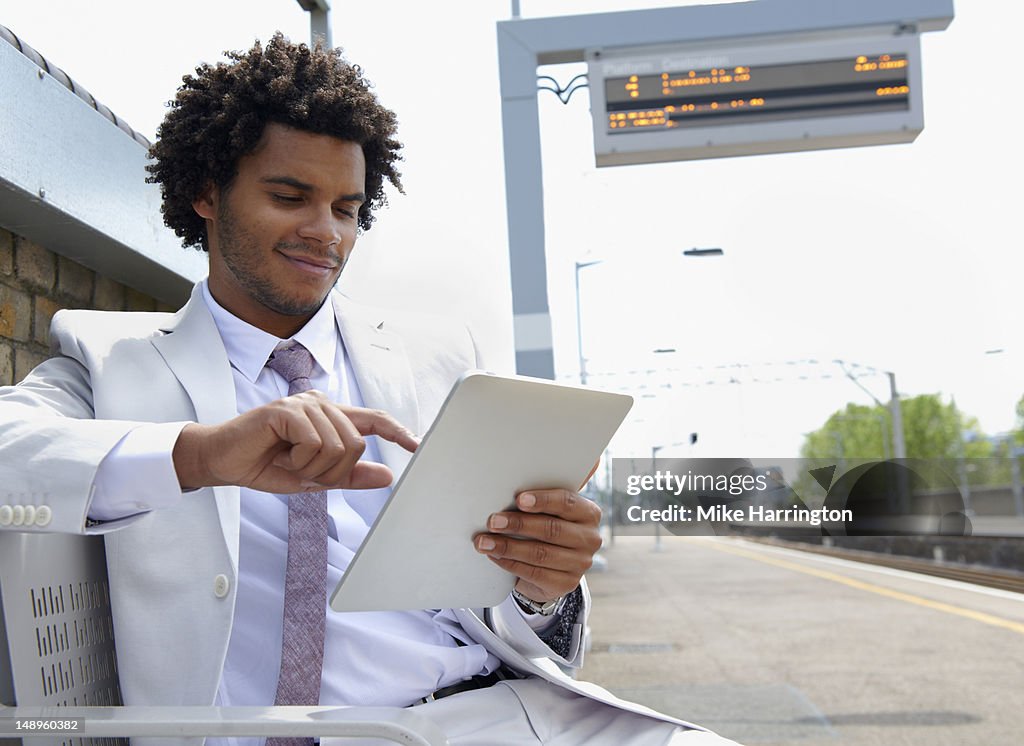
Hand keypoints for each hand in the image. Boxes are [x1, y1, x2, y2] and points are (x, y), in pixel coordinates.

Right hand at [173, 390, 418, 491]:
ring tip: (289, 462)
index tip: (418, 446)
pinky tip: (281, 456)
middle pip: (357, 445)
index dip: (398, 432)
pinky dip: (300, 462)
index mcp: (331, 417)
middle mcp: (322, 404)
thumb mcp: (315, 478)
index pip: (374, 420)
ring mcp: (305, 404)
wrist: (224, 462)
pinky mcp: (287, 410)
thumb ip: (350, 475)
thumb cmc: (266, 465)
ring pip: (338, 447)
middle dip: (334, 472)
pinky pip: (316, 444)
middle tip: (305, 473)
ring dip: (313, 468)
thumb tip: (388, 475)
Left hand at [474, 489, 601, 602]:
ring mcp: (581, 563)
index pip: (566, 502)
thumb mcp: (549, 513)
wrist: (554, 567)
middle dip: (518, 524)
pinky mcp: (567, 583)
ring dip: (508, 547)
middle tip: (493, 521)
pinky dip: (511, 563)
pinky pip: (535, 573)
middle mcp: (589, 538)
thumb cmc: (547, 528)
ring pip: (540, 553)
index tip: (519, 499)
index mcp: (588, 513)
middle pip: (551, 529)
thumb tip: (502, 495)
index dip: (542, 500)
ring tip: (485, 542)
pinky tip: (495, 556)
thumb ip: (536, 504)